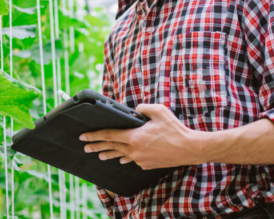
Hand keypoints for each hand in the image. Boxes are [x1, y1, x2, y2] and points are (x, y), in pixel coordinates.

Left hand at [78, 104, 202, 169]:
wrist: (189, 149)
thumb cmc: (175, 129)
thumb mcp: (159, 111)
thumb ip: (143, 108)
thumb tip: (135, 110)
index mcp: (134, 137)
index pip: (110, 135)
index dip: (95, 135)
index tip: (84, 136)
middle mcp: (134, 150)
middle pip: (111, 147)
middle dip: (97, 146)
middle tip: (85, 147)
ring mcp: (140, 159)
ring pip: (121, 155)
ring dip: (109, 154)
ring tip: (99, 156)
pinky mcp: (147, 165)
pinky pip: (132, 159)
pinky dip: (125, 157)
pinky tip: (121, 158)